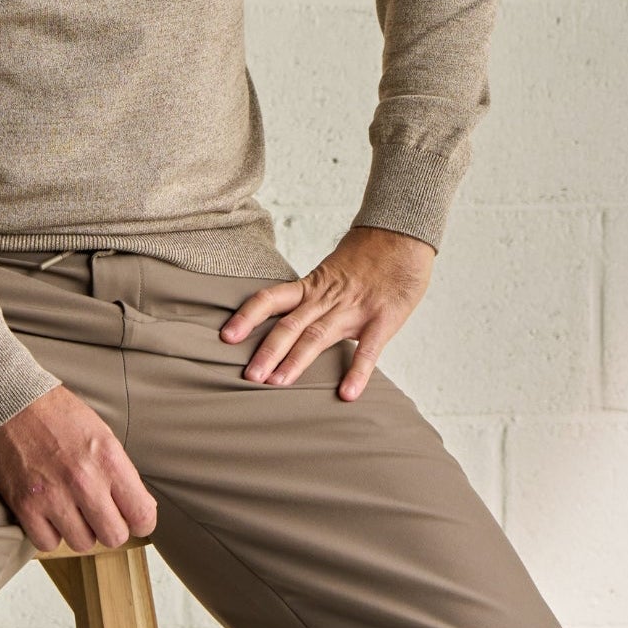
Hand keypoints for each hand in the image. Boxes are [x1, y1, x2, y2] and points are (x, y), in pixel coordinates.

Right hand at [0, 383, 157, 553]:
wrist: (9, 400)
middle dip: (109, 527)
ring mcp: (53, 495)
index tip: (130, 517)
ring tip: (69, 506)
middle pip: (114, 536)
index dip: (140, 521)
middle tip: (97, 512)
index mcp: (107, 457)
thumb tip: (140, 508)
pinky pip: (48, 544)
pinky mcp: (25, 505)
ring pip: (83, 543)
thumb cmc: (56, 414)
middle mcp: (84, 479)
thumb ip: (120, 472)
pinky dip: (48, 532)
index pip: (142, 515)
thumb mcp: (101, 432)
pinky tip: (47, 511)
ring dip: (78, 529)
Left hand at [218, 225, 434, 399]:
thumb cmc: (367, 256)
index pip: (270, 299)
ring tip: (277, 385)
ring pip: (318, 336)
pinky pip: (368, 348)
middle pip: (289, 324)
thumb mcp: (331, 273)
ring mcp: (354, 309)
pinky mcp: (383, 319)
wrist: (401, 234)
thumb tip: (291, 323)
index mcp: (312, 286)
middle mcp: (327, 298)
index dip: (247, 317)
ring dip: (297, 361)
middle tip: (248, 376)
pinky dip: (357, 371)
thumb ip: (314, 299)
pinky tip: (348, 393)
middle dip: (267, 351)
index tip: (226, 336)